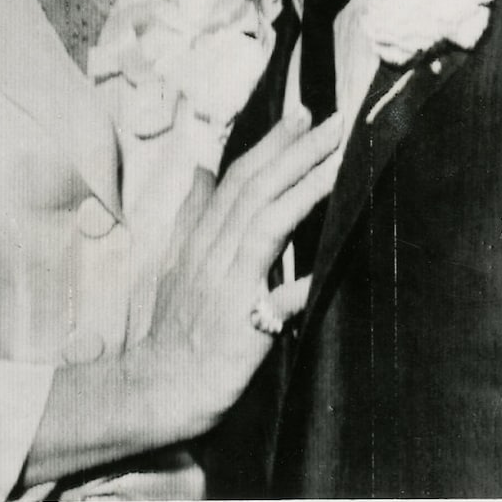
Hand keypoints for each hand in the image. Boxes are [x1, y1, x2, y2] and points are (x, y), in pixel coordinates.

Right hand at [136, 108, 342, 441]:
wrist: (161, 388)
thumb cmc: (176, 330)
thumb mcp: (175, 264)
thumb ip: (192, 216)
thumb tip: (200, 169)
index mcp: (201, 238)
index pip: (238, 178)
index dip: (271, 144)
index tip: (303, 113)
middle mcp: (213, 253)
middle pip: (256, 190)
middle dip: (296, 151)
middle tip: (334, 121)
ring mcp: (227, 286)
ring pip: (267, 224)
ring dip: (304, 189)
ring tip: (339, 162)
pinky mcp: (242, 324)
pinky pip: (276, 297)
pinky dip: (301, 280)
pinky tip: (329, 264)